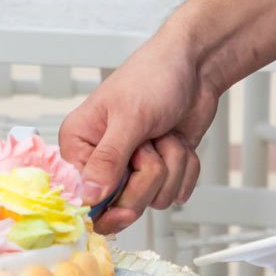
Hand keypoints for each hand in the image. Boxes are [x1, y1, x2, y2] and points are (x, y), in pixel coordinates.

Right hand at [59, 31, 220, 233]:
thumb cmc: (154, 76)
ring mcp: (134, 168)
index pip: (82, 196)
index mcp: (80, 143)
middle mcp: (103, 160)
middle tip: (150, 146)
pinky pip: (176, 192)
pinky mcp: (160, 171)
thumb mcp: (130, 117)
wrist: (196, 66)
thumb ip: (108, 159)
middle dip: (149, 177)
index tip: (125, 209)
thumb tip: (88, 196)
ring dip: (172, 165)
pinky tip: (178, 140)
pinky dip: (186, 167)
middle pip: (122, 205)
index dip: (106, 206)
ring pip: (154, 199)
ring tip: (164, 134)